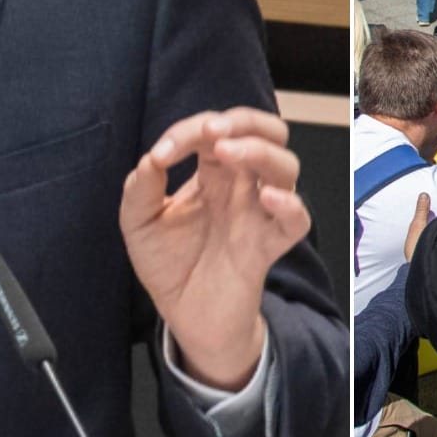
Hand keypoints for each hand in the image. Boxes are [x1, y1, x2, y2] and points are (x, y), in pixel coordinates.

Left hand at [121, 107, 309, 390]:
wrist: (184, 316)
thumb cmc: (169, 265)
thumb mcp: (139, 222)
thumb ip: (140, 188)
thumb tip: (152, 158)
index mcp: (212, 174)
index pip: (215, 131)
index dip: (190, 130)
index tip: (161, 155)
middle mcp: (241, 186)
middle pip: (266, 132)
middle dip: (244, 120)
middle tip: (214, 130)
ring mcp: (258, 214)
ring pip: (285, 166)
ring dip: (259, 150)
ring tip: (228, 152)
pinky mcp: (268, 246)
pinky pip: (297, 221)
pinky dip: (289, 205)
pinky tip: (267, 198)